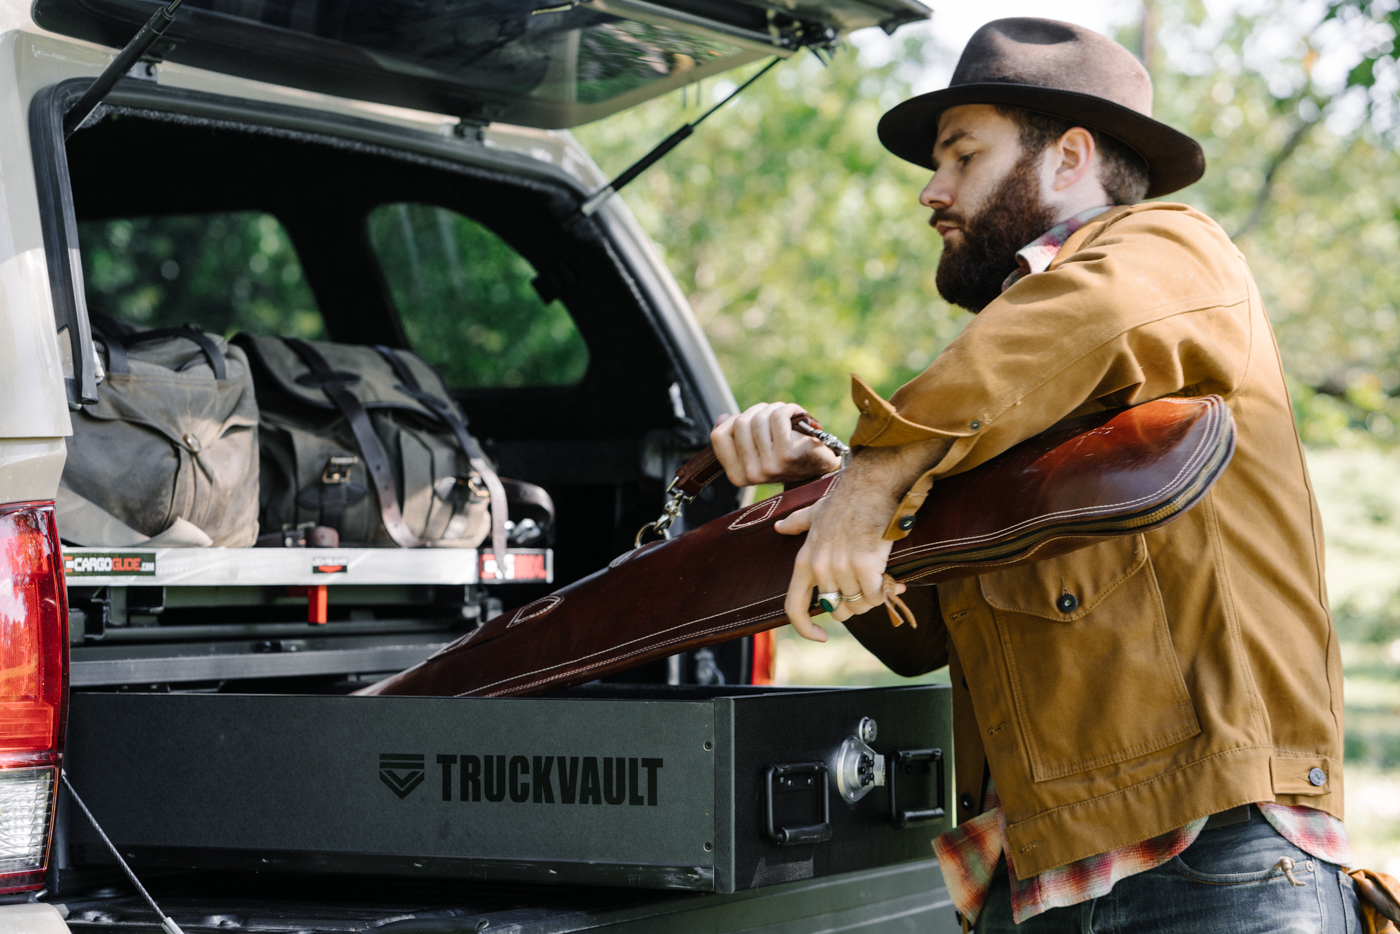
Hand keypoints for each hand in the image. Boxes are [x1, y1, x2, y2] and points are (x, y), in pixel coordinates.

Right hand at [710, 402, 841, 486]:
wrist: (820, 466)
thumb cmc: (787, 455)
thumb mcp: (756, 450)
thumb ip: (737, 438)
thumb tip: (722, 419)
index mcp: (738, 475)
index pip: (718, 436)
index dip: (733, 421)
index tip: (750, 422)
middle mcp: (751, 474)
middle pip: (740, 423)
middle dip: (757, 412)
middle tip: (773, 417)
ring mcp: (770, 465)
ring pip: (759, 418)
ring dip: (774, 409)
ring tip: (786, 418)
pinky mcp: (788, 453)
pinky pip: (778, 416)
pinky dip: (789, 409)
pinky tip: (797, 415)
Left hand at [775, 440, 949, 640]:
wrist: (873, 482)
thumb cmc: (847, 497)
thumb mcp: (814, 511)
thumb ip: (796, 523)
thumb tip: (779, 527)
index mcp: (804, 560)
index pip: (793, 608)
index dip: (805, 629)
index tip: (821, 635)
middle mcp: (819, 567)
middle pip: (837, 610)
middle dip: (854, 605)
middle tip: (867, 588)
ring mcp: (841, 567)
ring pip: (860, 605)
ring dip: (873, 597)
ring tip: (880, 577)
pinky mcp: (865, 565)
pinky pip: (877, 596)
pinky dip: (886, 592)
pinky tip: (890, 578)